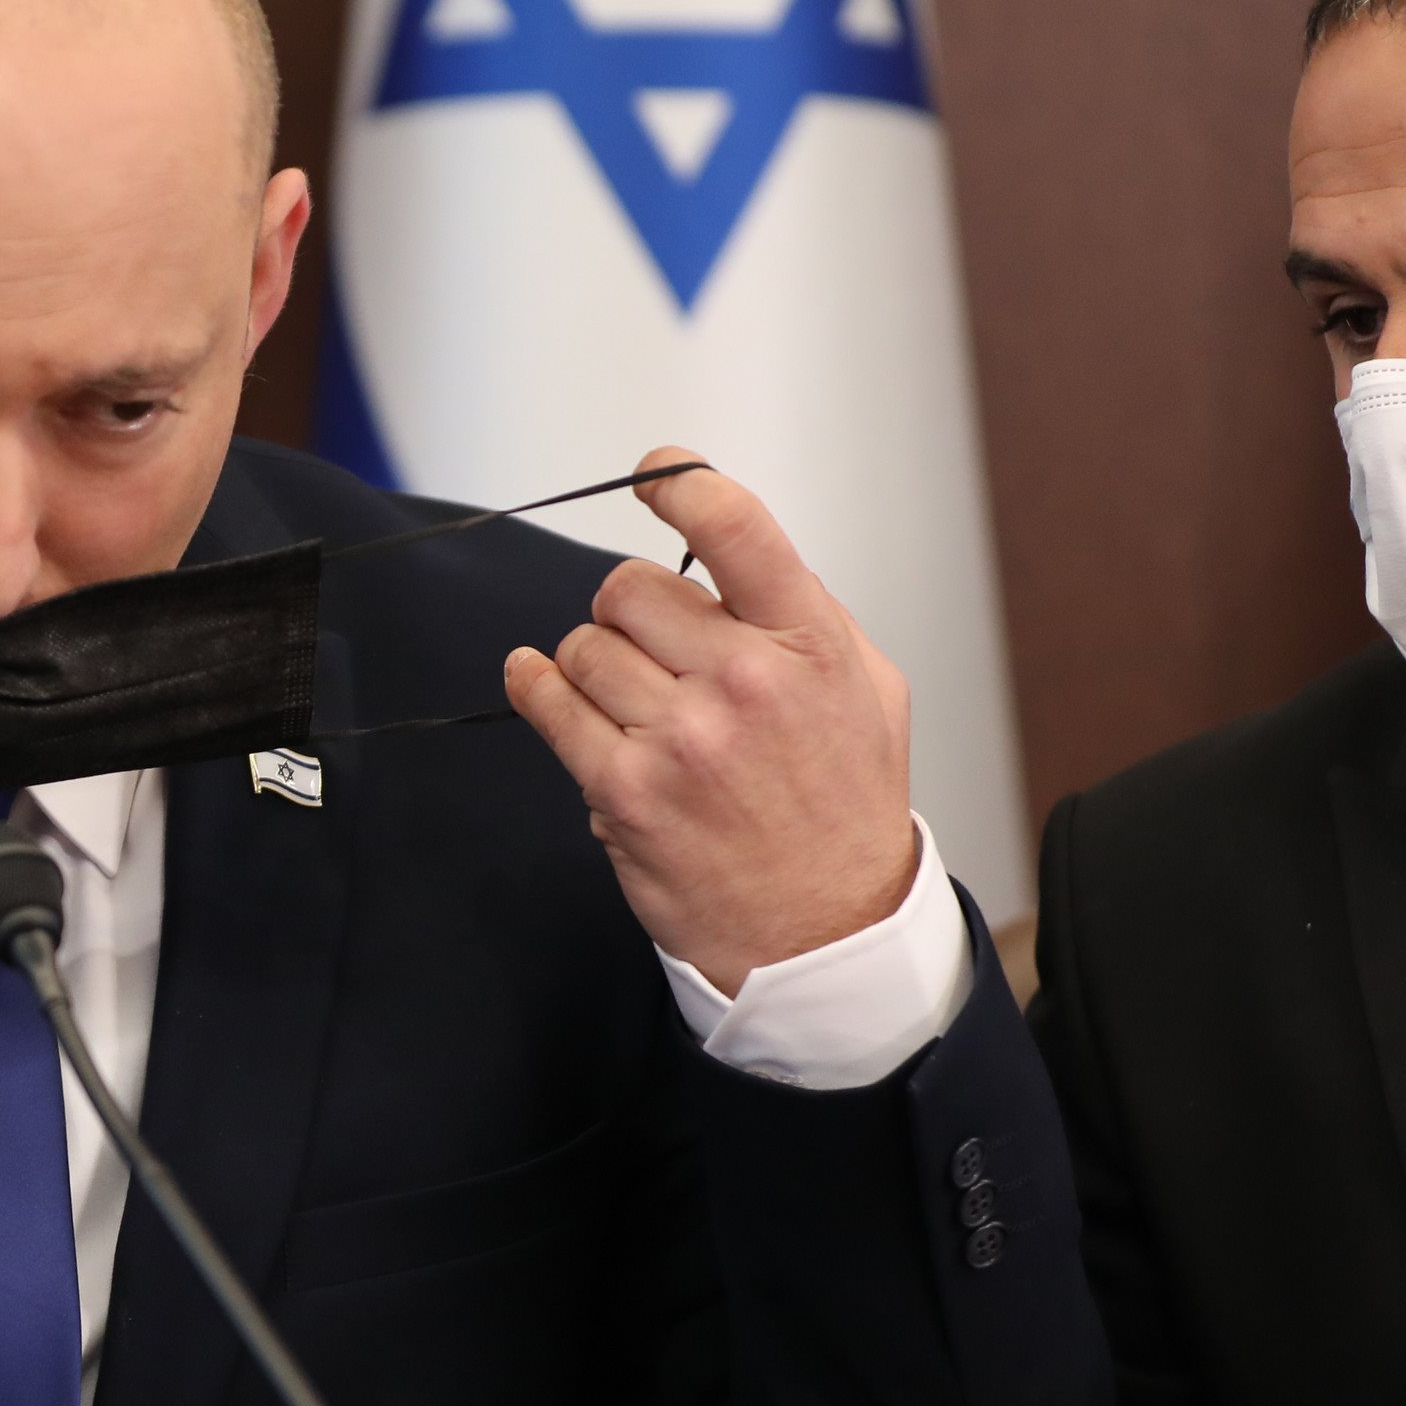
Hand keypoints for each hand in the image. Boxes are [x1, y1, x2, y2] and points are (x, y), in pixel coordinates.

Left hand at [502, 447, 920, 992]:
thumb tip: (726, 555)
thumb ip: (805, 612)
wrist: (823, 931)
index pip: (735, 528)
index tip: (656, 473)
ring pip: (583, 645)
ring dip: (598, 664)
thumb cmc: (841, 805)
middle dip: (632, 610)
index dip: (681, 484)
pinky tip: (543, 681)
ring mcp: (680, 740)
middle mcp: (745, 684)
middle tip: (657, 648)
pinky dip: (538, 685)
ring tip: (639, 704)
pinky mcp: (624, 790)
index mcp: (809, 645)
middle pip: (629, 586)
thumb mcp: (866, 690)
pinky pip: (548, 702)